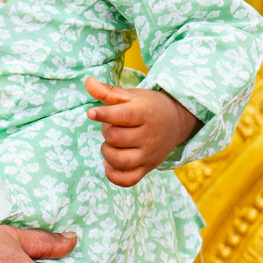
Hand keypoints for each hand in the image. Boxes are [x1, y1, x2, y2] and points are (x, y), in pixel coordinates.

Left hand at [85, 76, 201, 186]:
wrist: (176, 121)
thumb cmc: (147, 106)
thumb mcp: (130, 96)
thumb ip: (107, 92)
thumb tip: (87, 82)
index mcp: (145, 114)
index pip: (123, 116)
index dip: (104, 115)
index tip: (91, 113)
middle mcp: (149, 136)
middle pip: (116, 138)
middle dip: (106, 131)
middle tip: (111, 126)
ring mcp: (149, 155)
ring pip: (120, 161)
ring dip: (107, 152)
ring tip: (111, 144)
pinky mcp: (148, 168)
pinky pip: (128, 180)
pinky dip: (114, 175)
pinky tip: (109, 163)